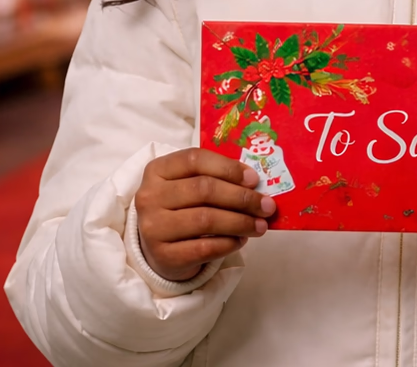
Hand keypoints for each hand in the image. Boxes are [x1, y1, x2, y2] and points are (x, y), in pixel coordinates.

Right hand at [135, 148, 275, 281]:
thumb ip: (214, 178)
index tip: (254, 179)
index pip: (195, 159)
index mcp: (157, 170)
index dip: (228, 167)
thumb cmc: (180, 208)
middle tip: (266, 206)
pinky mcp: (163, 256)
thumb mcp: (187, 184)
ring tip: (260, 225)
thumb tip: (255, 184)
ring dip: (240, 222)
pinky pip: (204, 248)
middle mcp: (150, 196)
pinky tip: (241, 240)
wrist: (157, 248)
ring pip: (206, 219)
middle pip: (203, 190)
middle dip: (241, 198)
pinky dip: (228, 243)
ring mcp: (153, 227)